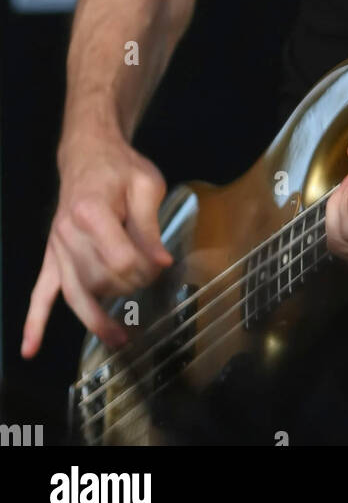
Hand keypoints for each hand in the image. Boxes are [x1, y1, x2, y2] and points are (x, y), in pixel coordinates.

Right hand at [21, 131, 172, 356]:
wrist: (89, 154)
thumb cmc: (120, 167)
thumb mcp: (145, 186)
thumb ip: (151, 226)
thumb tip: (162, 263)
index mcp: (92, 212)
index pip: (120, 259)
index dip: (145, 268)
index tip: (161, 265)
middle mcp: (68, 233)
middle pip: (100, 279)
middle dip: (131, 286)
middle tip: (151, 280)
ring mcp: (57, 247)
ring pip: (77, 293)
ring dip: (97, 319)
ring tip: (121, 338)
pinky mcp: (52, 256)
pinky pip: (40, 292)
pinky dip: (34, 321)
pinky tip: (30, 348)